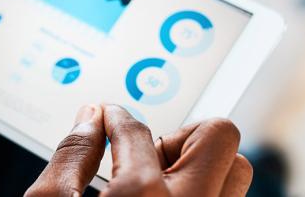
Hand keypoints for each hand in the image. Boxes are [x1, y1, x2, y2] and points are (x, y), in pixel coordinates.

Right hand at [25, 104, 251, 196]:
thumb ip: (70, 155)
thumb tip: (90, 116)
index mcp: (143, 196)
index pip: (136, 129)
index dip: (115, 117)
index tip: (107, 118)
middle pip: (218, 135)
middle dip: (176, 134)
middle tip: (142, 153)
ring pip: (234, 169)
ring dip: (200, 162)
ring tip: (159, 178)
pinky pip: (225, 196)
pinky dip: (200, 188)